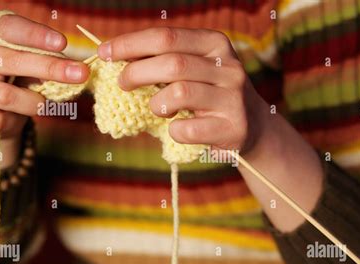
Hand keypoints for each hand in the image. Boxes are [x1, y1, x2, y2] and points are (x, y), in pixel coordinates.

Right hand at [0, 13, 88, 139]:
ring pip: (6, 95)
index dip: (35, 35)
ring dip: (35, 102)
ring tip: (44, 105)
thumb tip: (75, 69)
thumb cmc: (14, 80)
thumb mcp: (27, 65)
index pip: (8, 28)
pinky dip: (15, 121)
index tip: (63, 43)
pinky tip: (15, 118)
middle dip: (51, 68)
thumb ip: (44, 62)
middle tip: (82, 73)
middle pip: (13, 60)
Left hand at [98, 27, 269, 152]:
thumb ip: (166, 60)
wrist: (254, 126)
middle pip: (171, 63)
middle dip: (136, 73)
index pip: (166, 36)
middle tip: (122, 83)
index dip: (130, 44)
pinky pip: (188, 129)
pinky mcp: (233, 128)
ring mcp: (233, 98)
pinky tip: (176, 129)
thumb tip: (115, 58)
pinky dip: (172, 130)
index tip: (105, 53)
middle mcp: (228, 67)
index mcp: (216, 44)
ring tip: (156, 108)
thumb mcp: (197, 68)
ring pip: (179, 93)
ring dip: (156, 103)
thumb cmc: (211, 95)